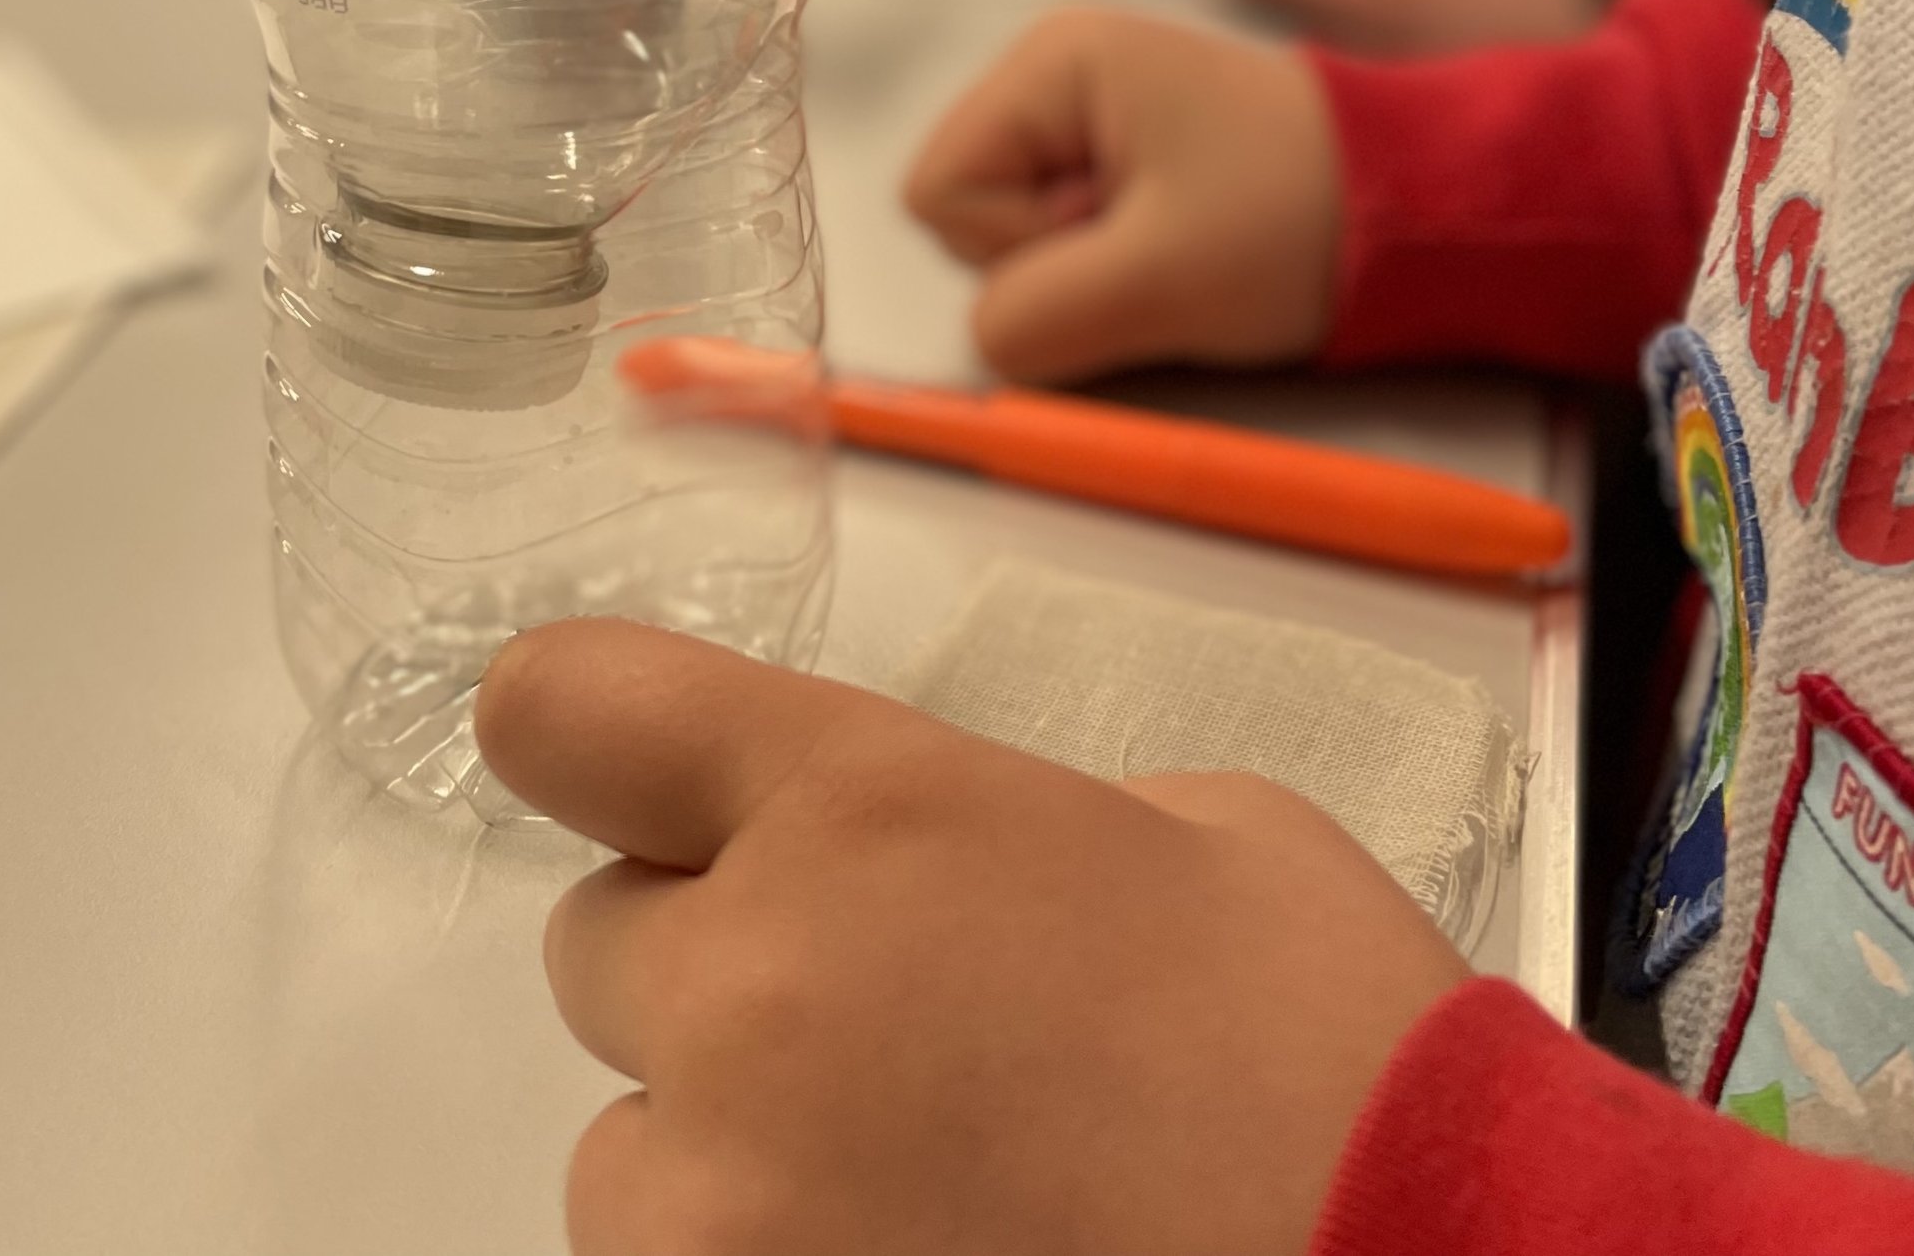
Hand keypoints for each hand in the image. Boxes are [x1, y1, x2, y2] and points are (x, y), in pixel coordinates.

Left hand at [479, 620, 1465, 1255]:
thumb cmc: (1347, 1055)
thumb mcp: (1193, 839)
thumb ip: (1000, 823)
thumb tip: (931, 876)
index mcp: (864, 805)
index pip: (565, 707)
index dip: (586, 733)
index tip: (633, 777)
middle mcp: (754, 988)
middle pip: (594, 946)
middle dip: (712, 969)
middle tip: (882, 1030)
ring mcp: (728, 1211)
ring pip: (626, 1157)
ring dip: (731, 1157)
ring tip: (927, 1189)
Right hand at [903, 8, 1340, 383]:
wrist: (1415, 209)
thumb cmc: (1300, 218)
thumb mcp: (1162, 281)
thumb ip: (1040, 317)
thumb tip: (985, 342)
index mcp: (1052, 61)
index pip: (938, 190)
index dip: (1013, 243)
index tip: (1116, 237)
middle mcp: (1054, 73)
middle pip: (966, 211)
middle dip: (1048, 258)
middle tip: (1154, 247)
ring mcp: (1086, 117)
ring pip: (1011, 237)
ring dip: (1085, 271)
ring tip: (1176, 250)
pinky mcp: (1118, 160)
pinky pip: (1060, 240)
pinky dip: (1111, 267)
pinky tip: (1179, 254)